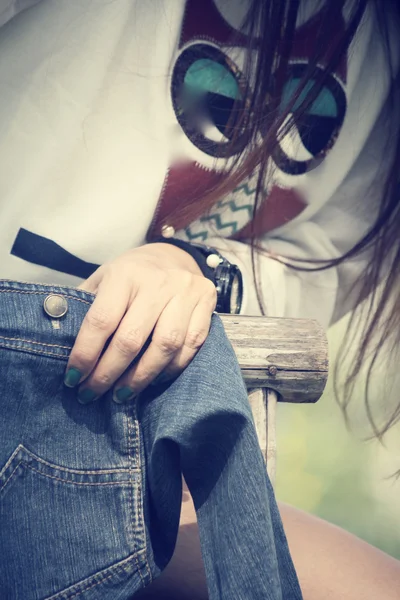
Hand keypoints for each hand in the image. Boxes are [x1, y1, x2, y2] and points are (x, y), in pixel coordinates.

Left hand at [63, 243, 216, 403]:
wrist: (174, 256)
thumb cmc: (131, 275)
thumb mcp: (103, 279)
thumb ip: (84, 305)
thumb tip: (57, 337)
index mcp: (125, 274)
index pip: (101, 321)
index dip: (85, 355)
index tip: (72, 379)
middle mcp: (157, 282)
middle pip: (131, 340)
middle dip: (108, 374)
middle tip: (91, 394)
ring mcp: (185, 292)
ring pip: (165, 346)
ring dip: (140, 378)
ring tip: (121, 395)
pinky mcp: (206, 303)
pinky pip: (191, 346)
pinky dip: (171, 369)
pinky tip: (154, 380)